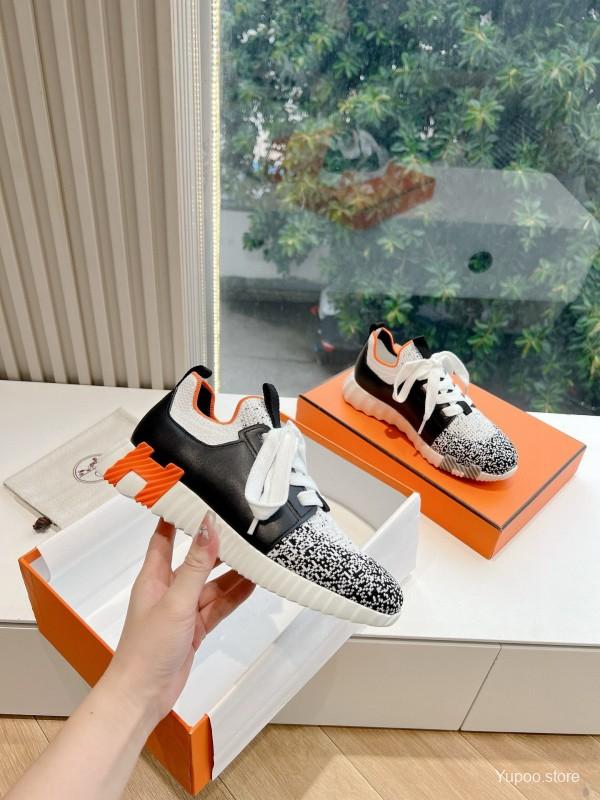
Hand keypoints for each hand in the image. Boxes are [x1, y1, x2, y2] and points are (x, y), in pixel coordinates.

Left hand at [104, 512, 254, 730]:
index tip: (195, 495)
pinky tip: (253, 584)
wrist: (143, 696)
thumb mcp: (176, 601)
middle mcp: (169, 589)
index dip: (178, 516)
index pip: (165, 536)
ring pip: (213, 583)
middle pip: (197, 559)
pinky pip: (219, 605)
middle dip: (218, 544)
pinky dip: (235, 595)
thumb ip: (197, 564)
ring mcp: (183, 609)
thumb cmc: (146, 648)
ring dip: (233, 572)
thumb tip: (209, 526)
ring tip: (257, 554)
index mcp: (154, 576)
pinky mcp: (195, 627)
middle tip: (242, 526)